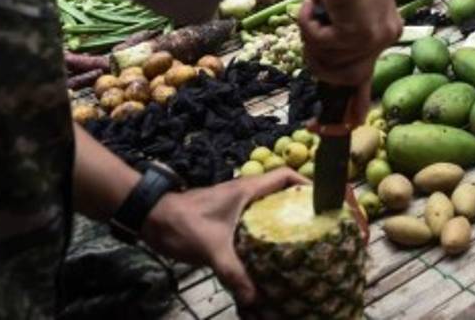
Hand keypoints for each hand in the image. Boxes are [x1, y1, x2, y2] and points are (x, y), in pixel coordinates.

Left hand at [141, 167, 305, 305]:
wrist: (152, 218)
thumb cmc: (184, 224)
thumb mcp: (212, 249)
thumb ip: (234, 272)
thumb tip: (255, 298)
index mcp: (248, 189)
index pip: (285, 176)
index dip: (307, 184)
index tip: (323, 202)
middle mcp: (245, 193)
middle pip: (281, 192)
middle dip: (299, 205)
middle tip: (316, 226)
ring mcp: (235, 204)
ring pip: (267, 206)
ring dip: (282, 217)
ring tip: (299, 240)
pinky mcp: (226, 216)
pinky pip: (254, 218)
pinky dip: (265, 230)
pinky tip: (269, 251)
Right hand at [298, 0, 401, 123]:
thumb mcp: (338, 10)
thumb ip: (336, 37)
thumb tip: (321, 63)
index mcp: (383, 33)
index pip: (368, 81)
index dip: (353, 109)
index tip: (340, 129)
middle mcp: (385, 38)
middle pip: (341, 77)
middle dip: (317, 58)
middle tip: (311, 27)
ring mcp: (375, 39)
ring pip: (326, 64)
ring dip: (311, 40)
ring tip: (315, 11)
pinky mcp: (360, 35)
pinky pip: (319, 45)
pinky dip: (308, 25)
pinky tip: (317, 3)